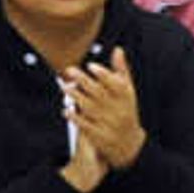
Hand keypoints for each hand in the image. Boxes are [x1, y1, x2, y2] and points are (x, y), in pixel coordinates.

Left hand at [61, 48, 144, 169]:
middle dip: (84, 81)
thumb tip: (117, 49)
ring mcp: (108, 123)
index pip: (115, 84)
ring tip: (64, 86)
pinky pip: (86, 126)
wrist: (129, 144)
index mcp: (126, 97)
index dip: (103, 74)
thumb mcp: (128, 91)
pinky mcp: (99, 136)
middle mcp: (118, 110)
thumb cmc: (126, 110)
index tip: (91, 65)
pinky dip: (75, 118)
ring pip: (90, 108)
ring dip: (76, 97)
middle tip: (70, 70)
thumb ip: (121, 70)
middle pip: (99, 94)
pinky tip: (65, 110)